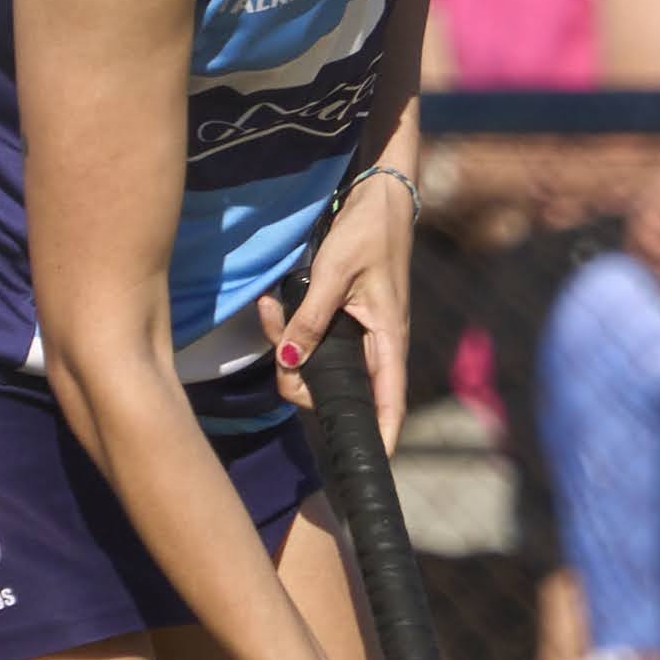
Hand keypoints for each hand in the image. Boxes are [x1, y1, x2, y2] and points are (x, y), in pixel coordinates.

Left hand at [264, 172, 417, 433]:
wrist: (378, 195)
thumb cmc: (367, 231)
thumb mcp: (334, 272)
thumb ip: (311, 318)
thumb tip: (290, 362)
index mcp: (388, 339)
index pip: (390, 402)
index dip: (384, 436)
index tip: (372, 465)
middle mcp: (377, 344)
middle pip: (338, 390)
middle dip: (299, 379)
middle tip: (276, 337)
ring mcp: (361, 334)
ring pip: (319, 365)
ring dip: (288, 346)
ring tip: (269, 308)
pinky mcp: (346, 320)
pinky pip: (314, 340)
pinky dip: (291, 328)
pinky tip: (273, 303)